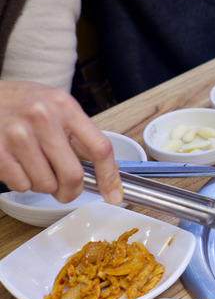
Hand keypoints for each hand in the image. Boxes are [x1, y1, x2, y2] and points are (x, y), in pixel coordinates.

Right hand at [0, 80, 122, 203]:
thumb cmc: (21, 103)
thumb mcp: (54, 106)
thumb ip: (79, 134)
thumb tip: (108, 170)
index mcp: (65, 107)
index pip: (99, 148)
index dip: (110, 177)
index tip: (114, 195)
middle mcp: (43, 117)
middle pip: (73, 175)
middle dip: (71, 191)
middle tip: (65, 190)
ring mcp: (18, 134)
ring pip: (46, 184)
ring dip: (43, 185)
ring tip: (34, 167)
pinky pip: (22, 185)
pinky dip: (23, 183)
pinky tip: (18, 165)